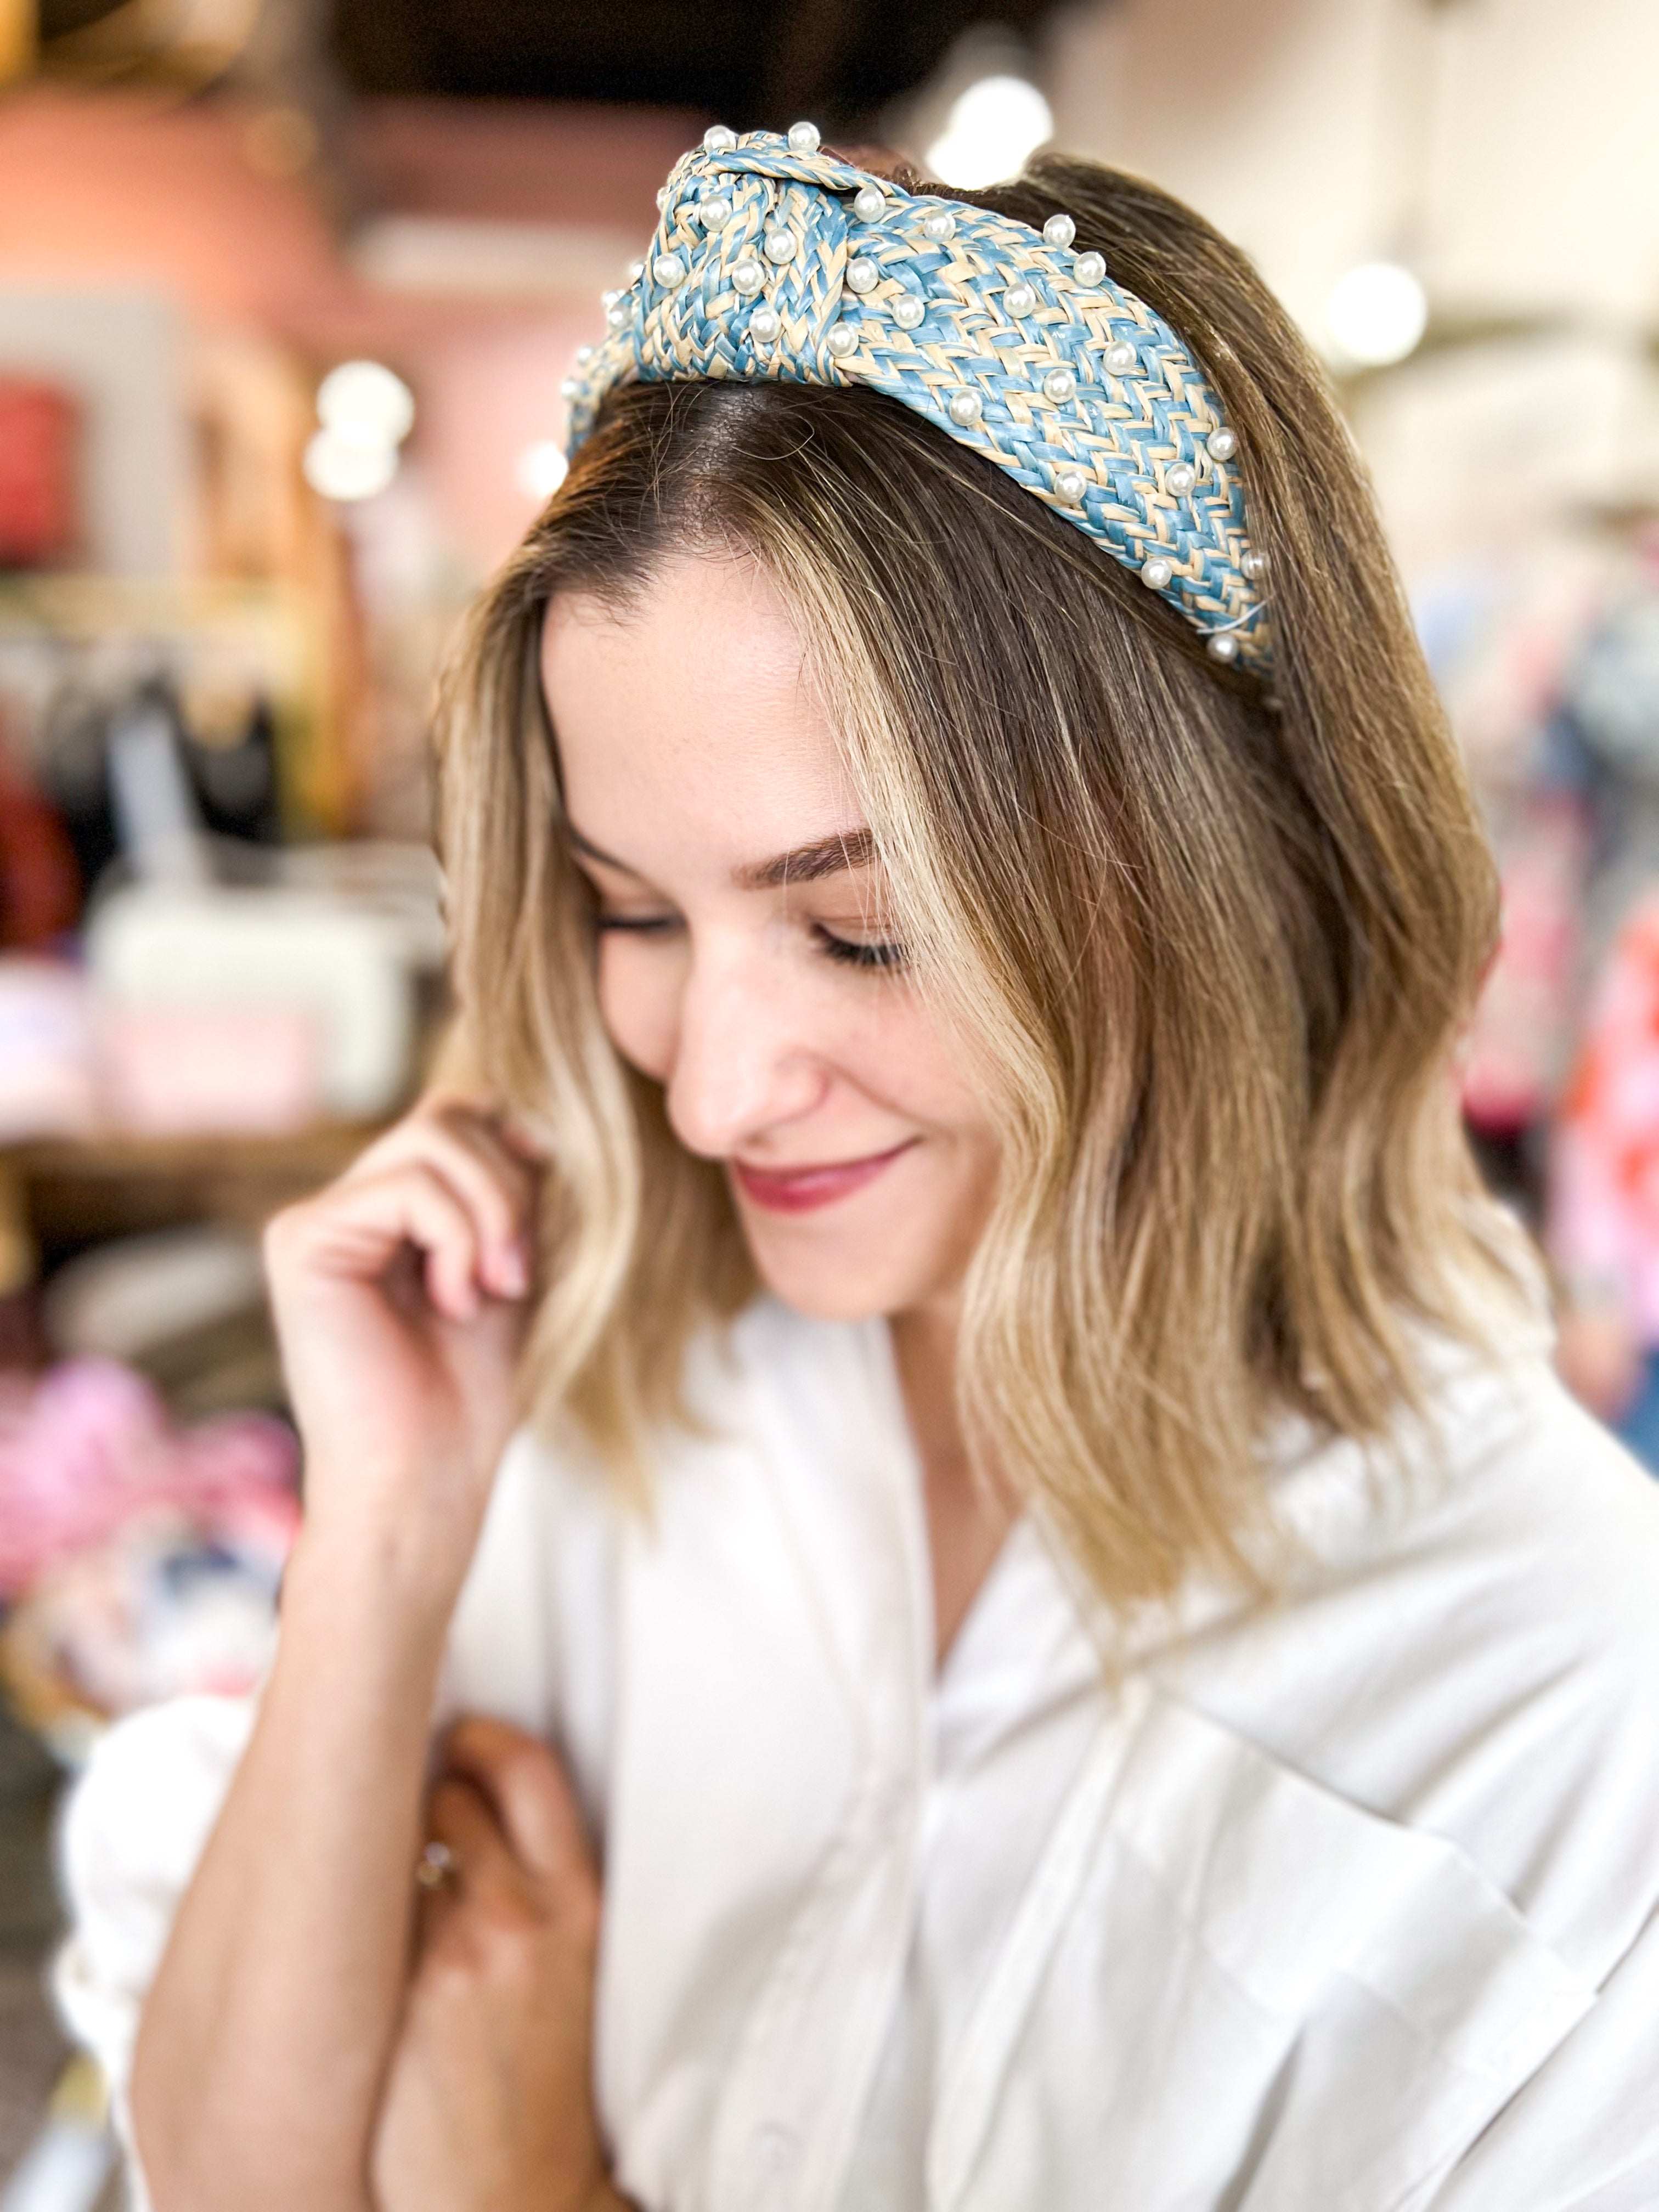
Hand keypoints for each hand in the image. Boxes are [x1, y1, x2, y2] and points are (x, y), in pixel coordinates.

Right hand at [263, 1096, 540, 1592]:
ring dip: (491, 1214)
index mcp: (392, 1211)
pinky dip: (457, 1237)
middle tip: (517, 1272)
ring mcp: (317, 1219)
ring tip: (492, 1288)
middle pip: (449, 1115)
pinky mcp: (300, 1239)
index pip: (462, 1118)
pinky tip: (452, 1302)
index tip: (542, 1234)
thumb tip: (531, 1117)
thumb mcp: (512, 1265)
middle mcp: (346, 1206)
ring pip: (433, 1137)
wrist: (427, 1477)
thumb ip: (513, 1190)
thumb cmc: (471, 1391)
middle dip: (511, 1186)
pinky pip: (407, 1184)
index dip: (518, 1154)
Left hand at [371, 1718, 623, 2211]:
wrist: (517, 2196)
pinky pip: (371, 1912)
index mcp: (581, 1901)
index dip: (486, 1735)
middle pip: (458, 1788)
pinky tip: (364, 1944)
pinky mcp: (410, 1996)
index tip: (463, 1736)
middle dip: (428, 1781)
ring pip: (404, 1844)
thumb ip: (542, 1889)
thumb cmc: (543, 2085)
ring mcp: (464, 1953)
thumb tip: (479, 1814)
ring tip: (389, 1883)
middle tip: (410, 1795)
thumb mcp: (576, 1968)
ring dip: (392, 1852)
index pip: (530, 1767)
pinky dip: (363, 1915)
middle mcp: (527, 1915)